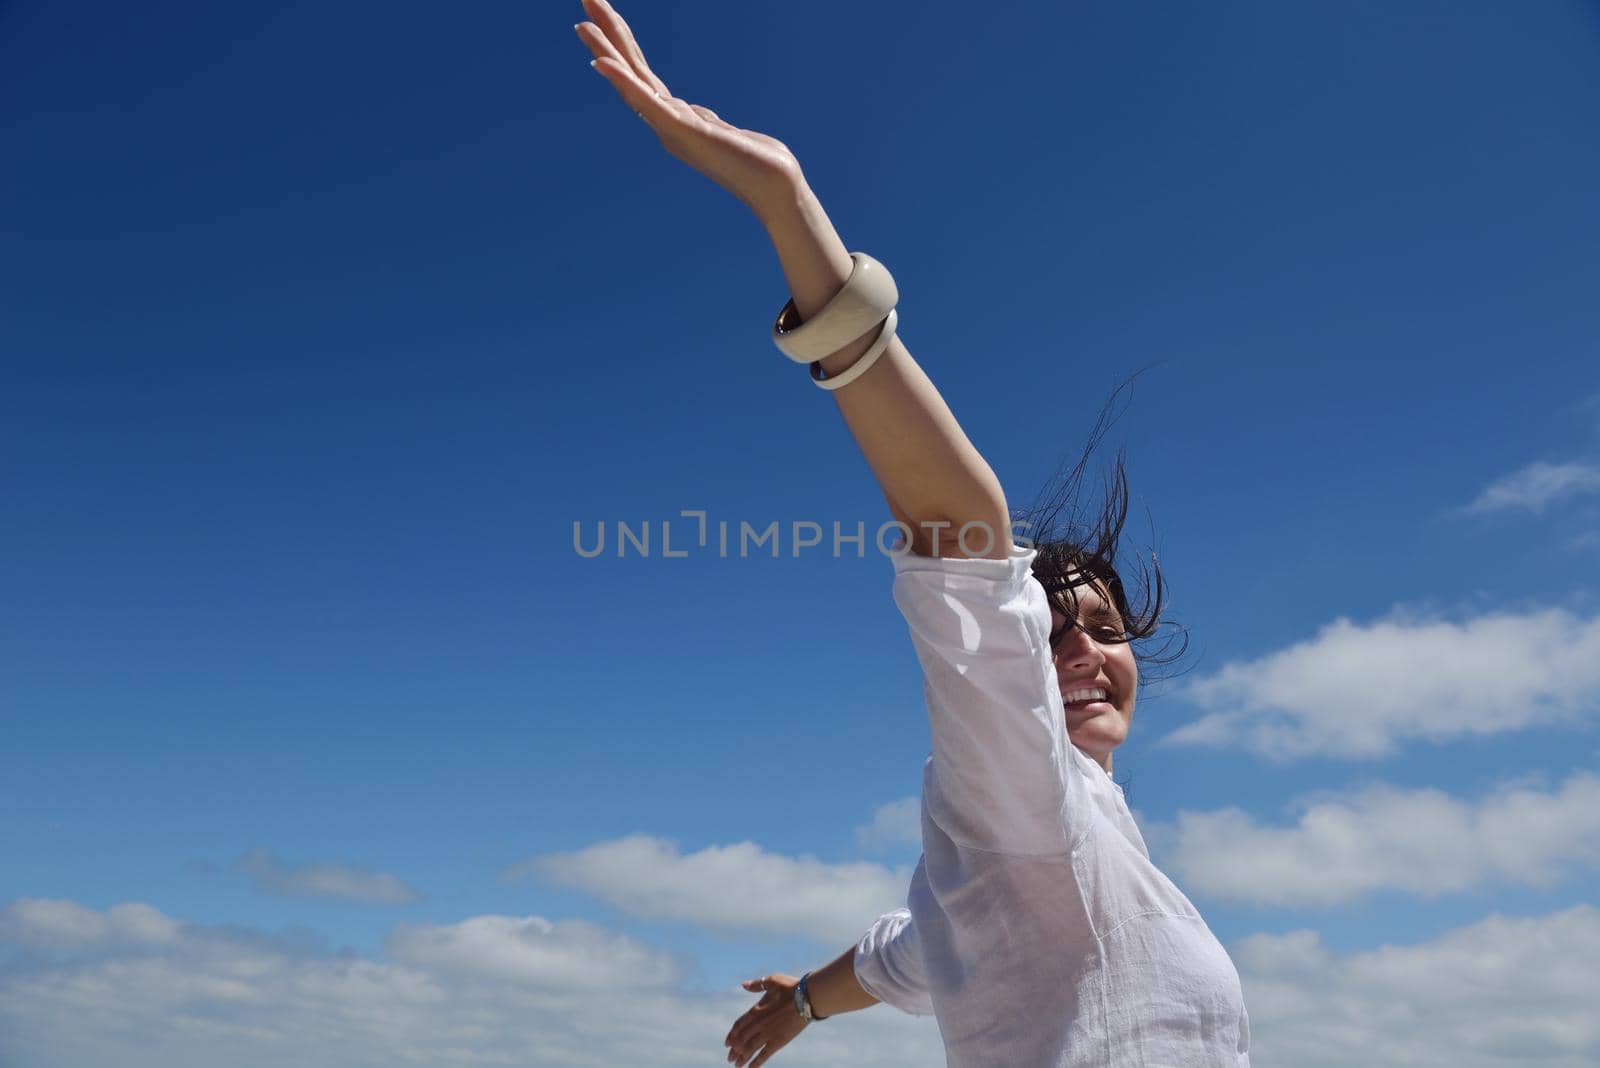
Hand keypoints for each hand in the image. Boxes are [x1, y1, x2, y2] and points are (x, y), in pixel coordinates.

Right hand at [574, 0, 805, 217]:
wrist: (776, 189)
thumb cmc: (755, 162)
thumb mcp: (719, 130)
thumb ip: (701, 118)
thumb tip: (692, 111)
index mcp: (672, 119)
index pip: (640, 74)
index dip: (621, 44)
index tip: (602, 14)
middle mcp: (665, 123)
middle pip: (630, 70)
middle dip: (608, 34)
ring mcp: (672, 128)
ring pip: (632, 83)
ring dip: (607, 52)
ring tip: (583, 25)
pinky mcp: (684, 132)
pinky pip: (648, 102)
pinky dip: (624, 82)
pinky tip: (603, 63)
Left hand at [724, 973, 806, 1067]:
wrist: (807, 997)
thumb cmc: (791, 987)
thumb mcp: (772, 981)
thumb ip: (757, 985)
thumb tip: (743, 984)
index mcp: (756, 1010)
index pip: (739, 1025)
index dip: (732, 1035)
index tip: (727, 1043)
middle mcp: (758, 1023)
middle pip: (741, 1039)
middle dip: (734, 1050)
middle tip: (730, 1058)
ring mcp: (768, 1033)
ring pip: (750, 1049)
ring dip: (742, 1058)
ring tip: (737, 1066)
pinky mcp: (779, 1041)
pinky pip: (764, 1054)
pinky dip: (756, 1062)